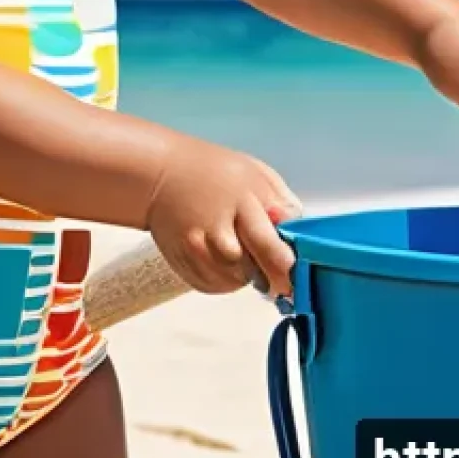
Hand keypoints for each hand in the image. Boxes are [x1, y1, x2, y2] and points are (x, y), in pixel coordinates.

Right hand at [146, 145, 302, 298]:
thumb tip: (298, 231)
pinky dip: (227, 279)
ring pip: (235, 282)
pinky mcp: (183, 264)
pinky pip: (215, 286)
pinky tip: (225, 258)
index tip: (299, 274)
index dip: (287, 266)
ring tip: (244, 250)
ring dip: (248, 274)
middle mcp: (215, 228)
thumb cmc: (213, 171)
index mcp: (241, 200)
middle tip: (278, 271)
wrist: (160, 175)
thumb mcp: (256, 173)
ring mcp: (196, 249)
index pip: (269, 246)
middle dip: (270, 274)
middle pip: (252, 270)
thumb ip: (282, 202)